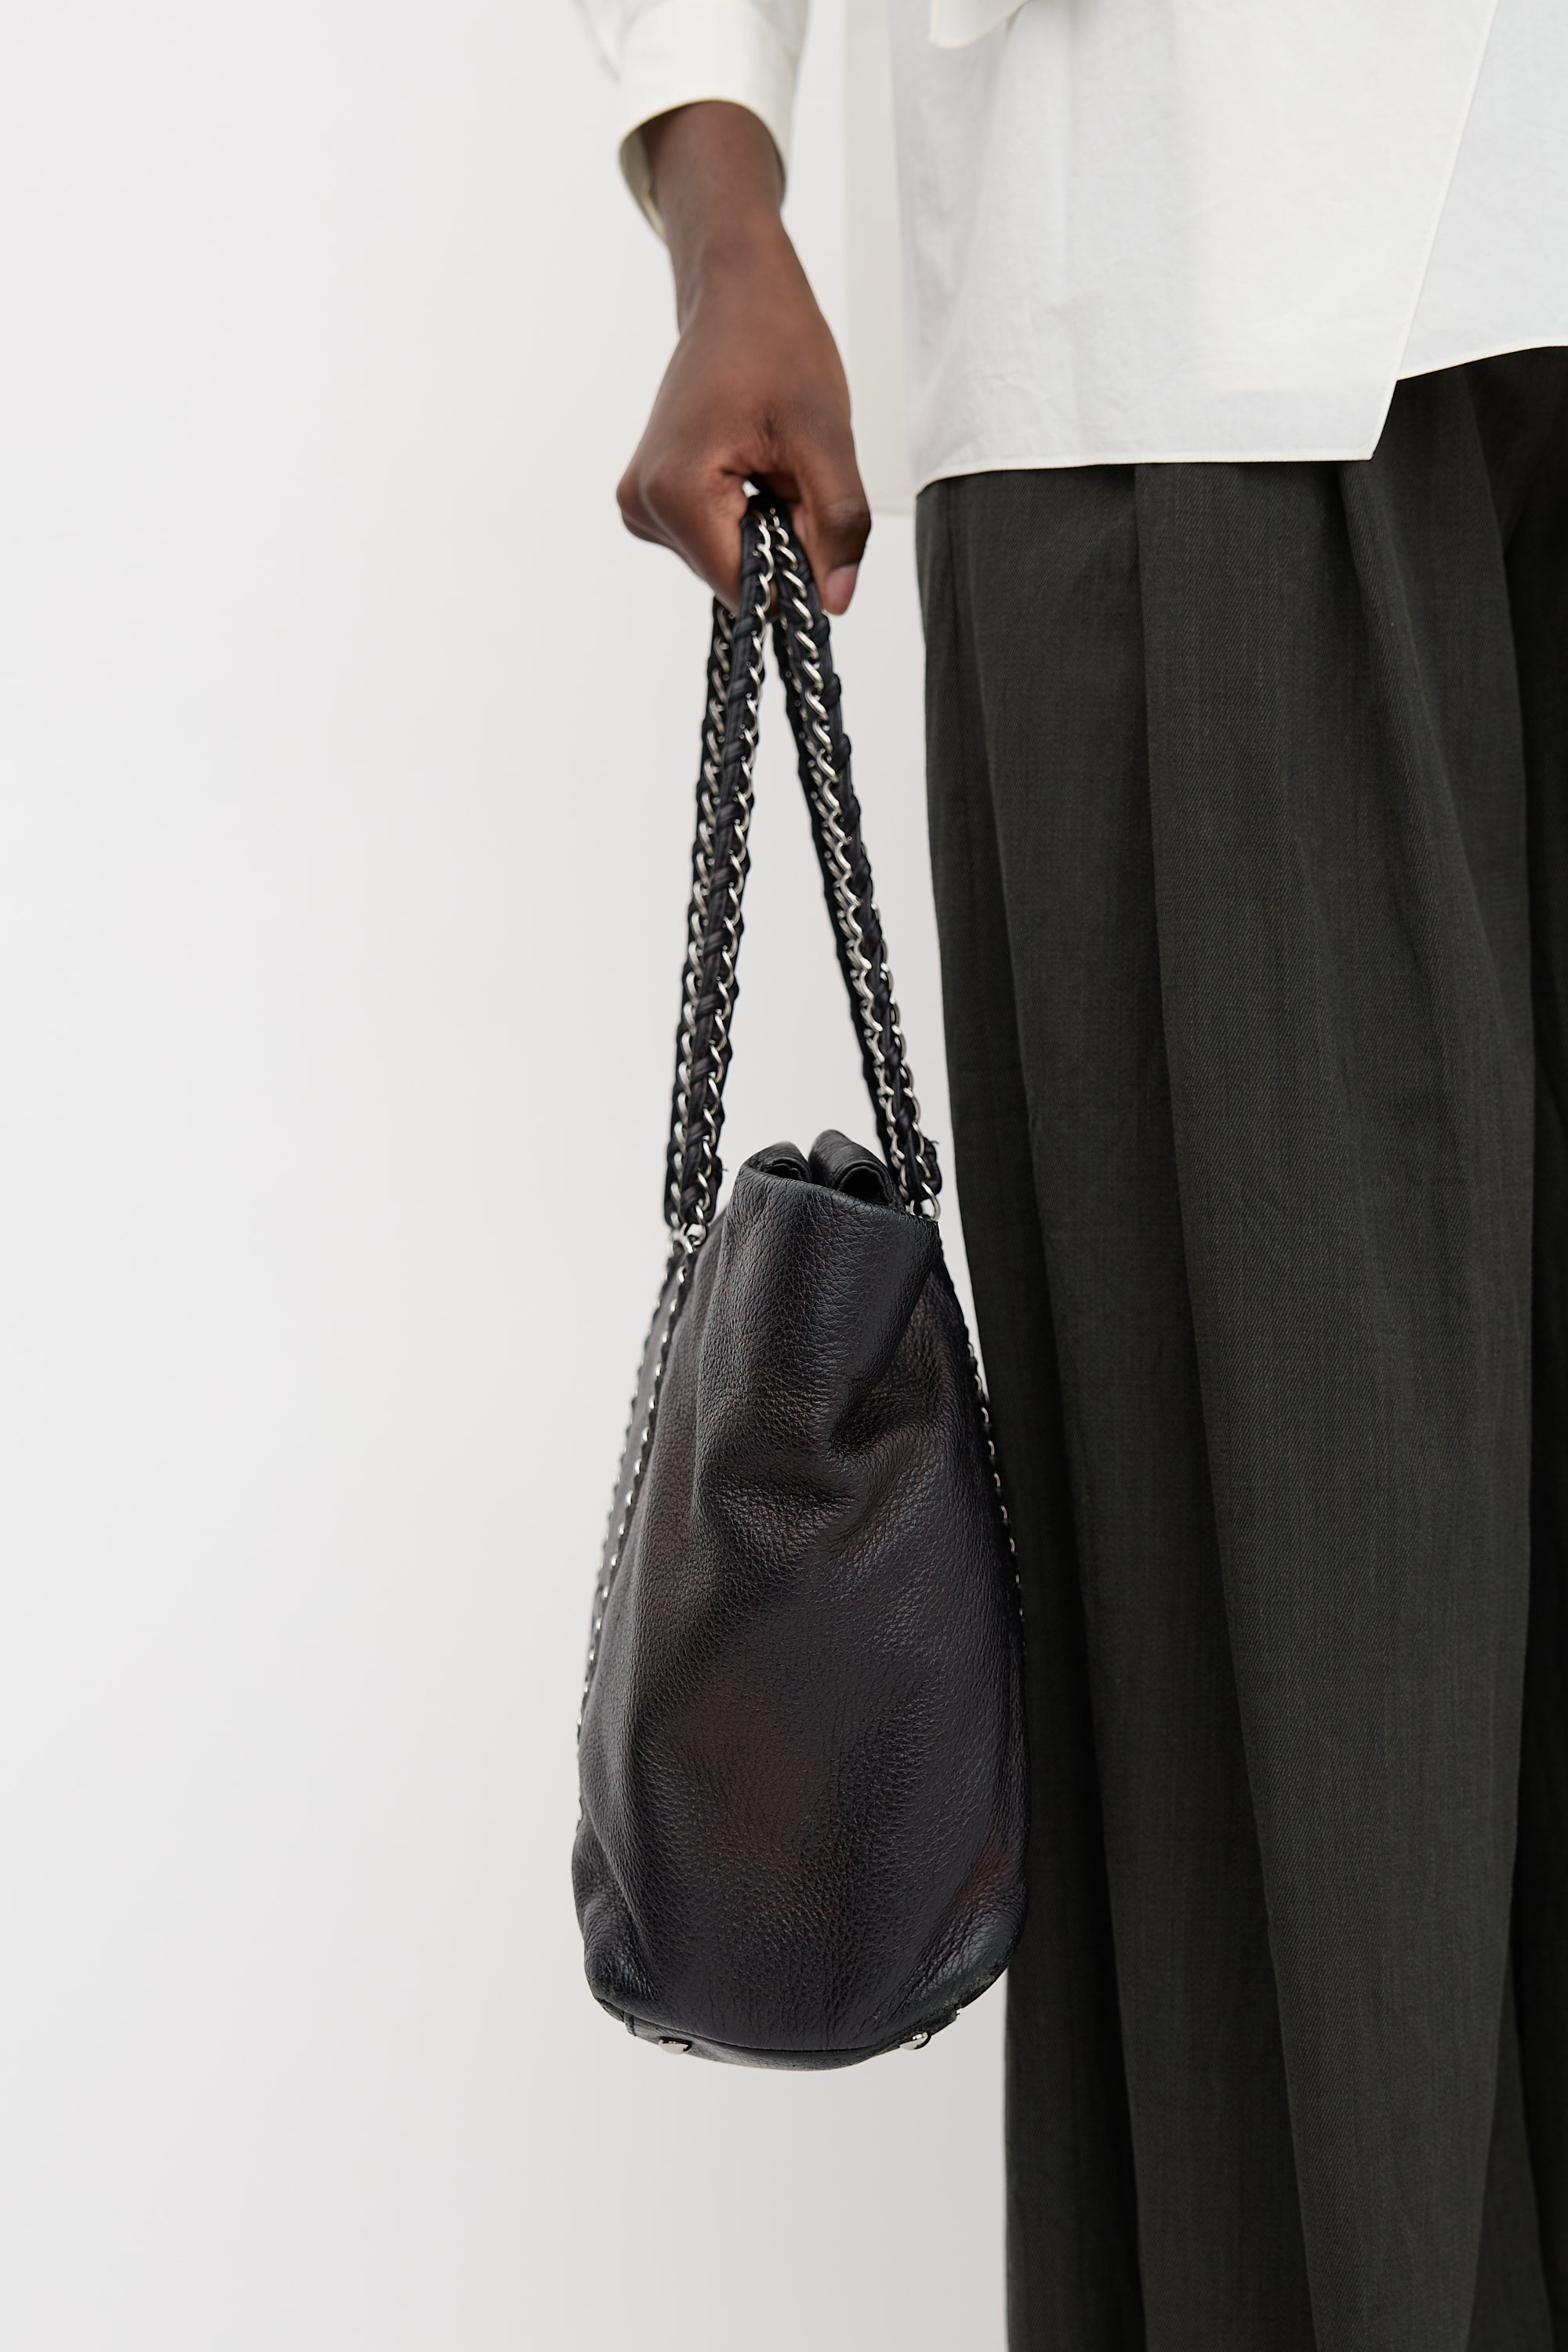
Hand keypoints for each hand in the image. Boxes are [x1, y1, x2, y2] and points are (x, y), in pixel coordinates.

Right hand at [618, 102, 869, 614]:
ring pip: (727, 561)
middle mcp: (641, 507)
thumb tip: (836, 602)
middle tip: (791, 470)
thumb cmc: (777, 344)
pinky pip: (714, 539)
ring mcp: (639, 505)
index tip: (812, 512)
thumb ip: (837, 523)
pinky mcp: (650, 500)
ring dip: (764, 527)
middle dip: (780, 541)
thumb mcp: (824, 436)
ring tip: (767, 459)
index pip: (746, 589)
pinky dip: (746, 516)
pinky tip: (749, 463)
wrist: (736, 292)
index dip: (796, 571)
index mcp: (673, 493)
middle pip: (735, 577)